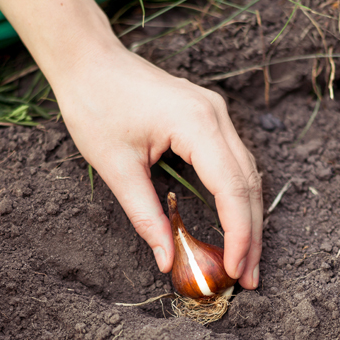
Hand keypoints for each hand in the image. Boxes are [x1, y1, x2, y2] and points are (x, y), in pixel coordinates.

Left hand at [54, 45, 262, 288]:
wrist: (89, 60)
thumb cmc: (96, 105)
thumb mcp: (116, 167)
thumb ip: (145, 215)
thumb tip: (165, 259)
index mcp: (196, 124)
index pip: (231, 188)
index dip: (238, 234)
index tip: (234, 270)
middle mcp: (215, 116)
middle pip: (248, 185)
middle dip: (250, 235)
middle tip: (247, 279)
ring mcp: (215, 114)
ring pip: (246, 175)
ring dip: (248, 219)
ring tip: (244, 261)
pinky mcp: (208, 117)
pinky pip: (234, 163)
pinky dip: (236, 198)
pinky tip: (234, 226)